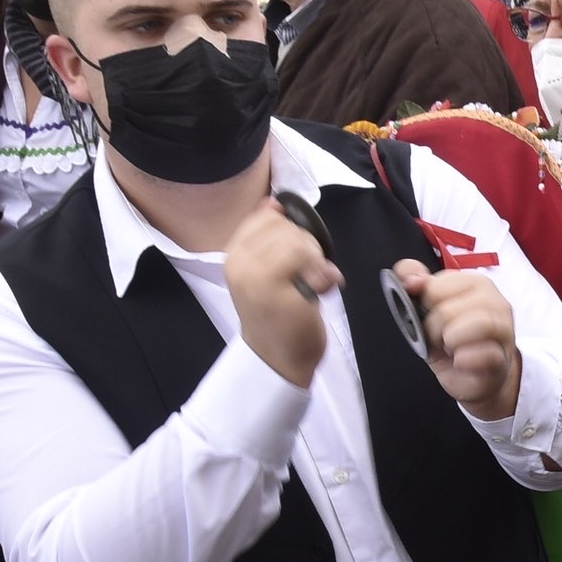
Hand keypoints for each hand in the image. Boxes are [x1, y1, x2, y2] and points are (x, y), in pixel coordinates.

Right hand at [222, 196, 334, 385]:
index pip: (267, 217)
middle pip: (288, 229)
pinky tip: (321, 293)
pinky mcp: (285, 298)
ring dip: (318, 262)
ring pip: (302, 244)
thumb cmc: (274, 314)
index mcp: (234, 256)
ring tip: (313, 284)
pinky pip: (316, 267)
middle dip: (308, 247)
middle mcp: (241, 266)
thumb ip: (267, 237)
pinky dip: (328, 278)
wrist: (277, 359)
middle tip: (307, 275)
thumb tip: (273, 202)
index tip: (292, 258)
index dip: (290, 232)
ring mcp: (260, 282)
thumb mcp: (261, 270)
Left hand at [396, 260, 519, 420]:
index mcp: (475, 283)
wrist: (475, 377)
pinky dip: (463, 360)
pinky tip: (460, 361)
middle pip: (449, 309)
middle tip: (438, 338)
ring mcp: (504, 329)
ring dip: (451, 341)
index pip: (436, 286)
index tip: (429, 316)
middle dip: (434, 329)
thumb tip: (411, 279)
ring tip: (449, 348)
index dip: (424, 305)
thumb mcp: (429, 309)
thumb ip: (415, 283)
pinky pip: (485, 354)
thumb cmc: (451, 340)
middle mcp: (496, 301)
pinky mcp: (503, 357)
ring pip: (479, 324)